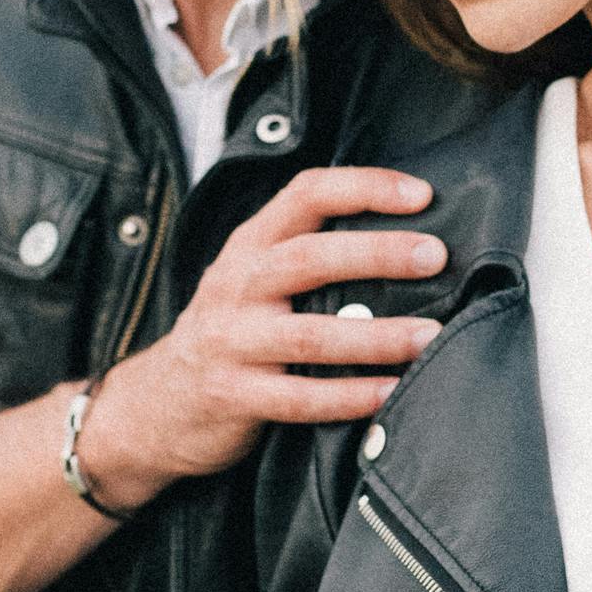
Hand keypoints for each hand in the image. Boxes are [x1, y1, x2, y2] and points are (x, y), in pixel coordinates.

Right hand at [78, 167, 444, 500]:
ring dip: (378, 336)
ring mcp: (231, 341)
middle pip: (311, 257)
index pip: (306, 195)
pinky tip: (390, 393)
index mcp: (250, 245)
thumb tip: (410, 240)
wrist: (155, 404)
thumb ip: (308, 254)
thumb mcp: (253, 278)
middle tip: (436, 256)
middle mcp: (237, 284)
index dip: (364, 187)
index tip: (421, 194)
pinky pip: (300, 398)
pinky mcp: (233, 395)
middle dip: (378, 253)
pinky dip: (350, 397)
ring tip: (430, 335)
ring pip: (312, 335)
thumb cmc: (232, 332)